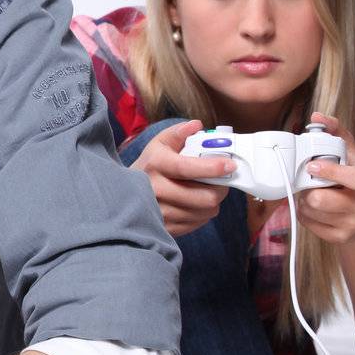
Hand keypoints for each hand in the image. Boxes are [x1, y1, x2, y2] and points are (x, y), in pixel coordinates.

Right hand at [129, 120, 232, 235]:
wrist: (124, 193)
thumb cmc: (150, 166)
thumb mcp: (159, 144)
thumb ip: (179, 133)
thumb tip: (196, 126)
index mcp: (155, 164)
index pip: (187, 168)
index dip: (212, 167)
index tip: (230, 165)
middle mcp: (155, 190)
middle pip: (205, 197)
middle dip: (220, 189)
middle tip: (222, 182)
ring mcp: (159, 212)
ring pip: (205, 212)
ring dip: (212, 202)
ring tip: (205, 192)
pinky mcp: (164, 228)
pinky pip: (197, 224)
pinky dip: (202, 214)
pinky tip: (195, 204)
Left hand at [294, 112, 354, 245]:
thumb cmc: (353, 182)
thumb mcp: (351, 157)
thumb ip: (336, 134)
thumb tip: (317, 117)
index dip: (330, 172)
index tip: (311, 167)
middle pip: (320, 199)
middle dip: (307, 190)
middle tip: (308, 183)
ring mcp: (352, 224)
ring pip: (310, 210)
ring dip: (303, 201)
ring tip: (312, 194)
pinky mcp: (340, 238)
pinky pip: (308, 223)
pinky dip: (305, 214)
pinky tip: (315, 209)